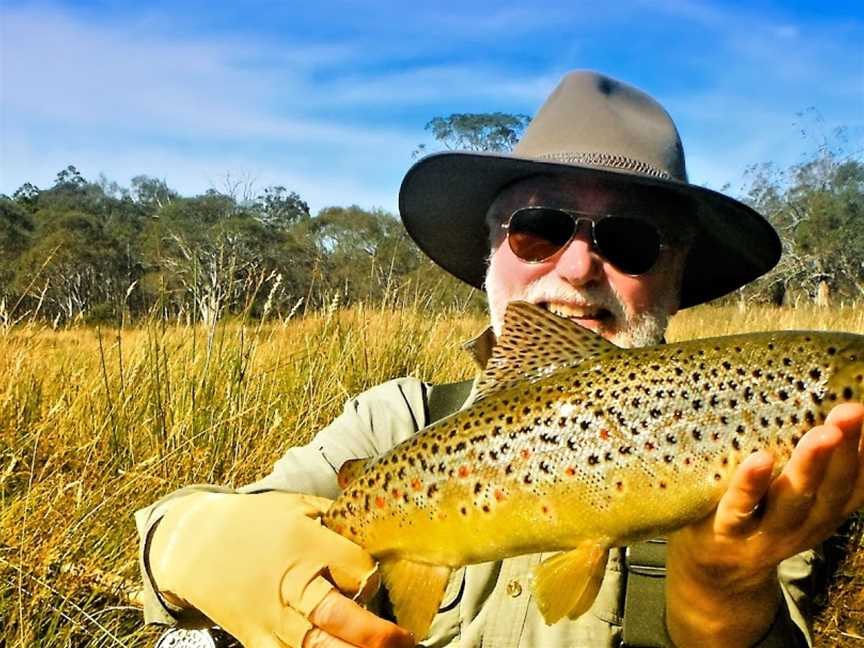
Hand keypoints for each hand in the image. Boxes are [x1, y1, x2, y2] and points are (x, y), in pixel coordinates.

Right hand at [149, 491, 413, 647]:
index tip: (388, 580)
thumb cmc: (253, 521)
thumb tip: (377, 527)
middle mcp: (290, 584)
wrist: (195, 542)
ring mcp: (271, 617)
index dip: (376, 577)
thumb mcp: (298, 505)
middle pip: (336, 617)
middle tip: (404, 641)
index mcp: (305, 545)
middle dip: (374, 635)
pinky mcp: (254, 638)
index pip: (356, 567)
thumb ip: (337, 519)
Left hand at [666, 402, 863, 646]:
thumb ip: (804, 459)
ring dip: (810, 466)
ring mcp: (766, 532)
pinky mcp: (726, 533)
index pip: (857, 481)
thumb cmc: (753, 511)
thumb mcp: (788, 492)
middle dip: (846, 449)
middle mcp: (804, 523)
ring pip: (793, 500)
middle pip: (832, 487)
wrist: (712, 573)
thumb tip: (812, 394)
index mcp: (824, 509)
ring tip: (823, 435)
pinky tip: (759, 461)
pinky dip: (750, 486)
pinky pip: (739, 510)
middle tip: (852, 411)